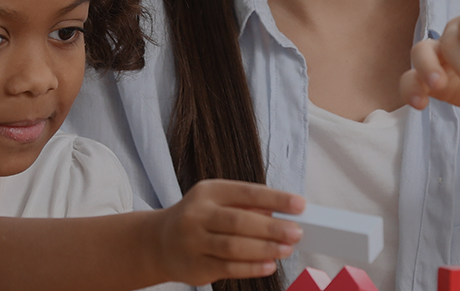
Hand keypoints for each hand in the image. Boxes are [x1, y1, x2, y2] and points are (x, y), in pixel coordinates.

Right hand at [150, 179, 304, 284]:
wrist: (160, 242)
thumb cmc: (200, 218)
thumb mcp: (217, 201)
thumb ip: (246, 206)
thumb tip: (280, 214)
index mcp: (208, 192)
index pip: (246, 192)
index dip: (275, 199)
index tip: (300, 205)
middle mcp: (197, 215)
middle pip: (240, 221)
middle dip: (272, 228)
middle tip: (297, 232)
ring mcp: (193, 242)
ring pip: (234, 247)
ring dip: (265, 249)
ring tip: (286, 249)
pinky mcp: (195, 266)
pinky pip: (228, 268)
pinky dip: (252, 268)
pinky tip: (269, 265)